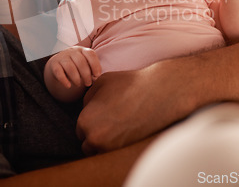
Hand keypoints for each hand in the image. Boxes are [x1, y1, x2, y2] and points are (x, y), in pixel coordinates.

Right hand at [47, 46, 100, 88]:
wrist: (58, 63)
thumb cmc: (76, 65)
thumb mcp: (85, 64)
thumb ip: (92, 69)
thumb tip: (96, 77)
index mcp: (82, 50)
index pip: (90, 54)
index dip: (95, 65)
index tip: (97, 75)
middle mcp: (72, 51)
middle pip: (81, 62)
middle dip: (86, 75)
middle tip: (88, 84)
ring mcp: (62, 57)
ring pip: (70, 67)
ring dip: (76, 78)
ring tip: (79, 85)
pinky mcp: (54, 64)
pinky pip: (59, 72)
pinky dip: (64, 80)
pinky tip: (68, 86)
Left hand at [76, 57, 203, 154]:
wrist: (158, 93)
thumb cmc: (128, 84)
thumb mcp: (100, 83)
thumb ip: (87, 98)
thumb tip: (86, 109)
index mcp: (85, 121)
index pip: (80, 129)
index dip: (91, 121)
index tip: (103, 115)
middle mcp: (94, 138)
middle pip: (88, 143)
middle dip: (96, 134)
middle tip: (111, 121)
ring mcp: (110, 148)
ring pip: (100, 152)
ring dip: (106, 143)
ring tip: (119, 127)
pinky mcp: (125, 152)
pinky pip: (114, 154)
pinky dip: (118, 146)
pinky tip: (126, 131)